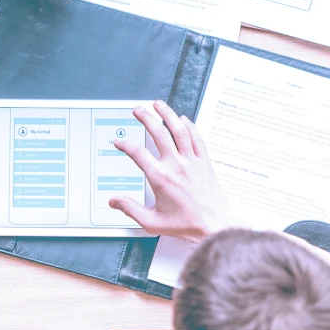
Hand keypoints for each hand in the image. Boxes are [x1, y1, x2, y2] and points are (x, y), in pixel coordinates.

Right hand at [109, 100, 241, 242]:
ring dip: (167, 114)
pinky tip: (183, 119)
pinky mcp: (204, 162)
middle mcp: (176, 165)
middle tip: (138, 110)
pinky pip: (196, 137)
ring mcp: (191, 161)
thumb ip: (130, 209)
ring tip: (158, 105)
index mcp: (161, 178)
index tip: (119, 142)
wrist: (215, 224)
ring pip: (178, 129)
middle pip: (158, 133)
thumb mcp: (152, 221)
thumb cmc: (187, 224)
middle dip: (145, 118)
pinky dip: (189, 126)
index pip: (138, 154)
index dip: (125, 145)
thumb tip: (114, 201)